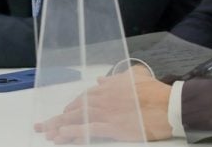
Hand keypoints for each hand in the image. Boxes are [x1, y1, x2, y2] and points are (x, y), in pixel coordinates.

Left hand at [34, 66, 171, 142]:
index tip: (62, 114)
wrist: (168, 104)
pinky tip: (62, 136)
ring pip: (76, 119)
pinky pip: (88, 130)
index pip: (83, 98)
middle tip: (43, 126)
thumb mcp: (135, 77)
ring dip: (59, 127)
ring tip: (47, 133)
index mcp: (107, 88)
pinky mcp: (112, 127)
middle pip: (74, 109)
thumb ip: (116, 78)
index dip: (70, 107)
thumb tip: (101, 79)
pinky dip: (73, 133)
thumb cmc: (154, 91)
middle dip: (57, 118)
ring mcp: (105, 113)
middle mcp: (102, 99)